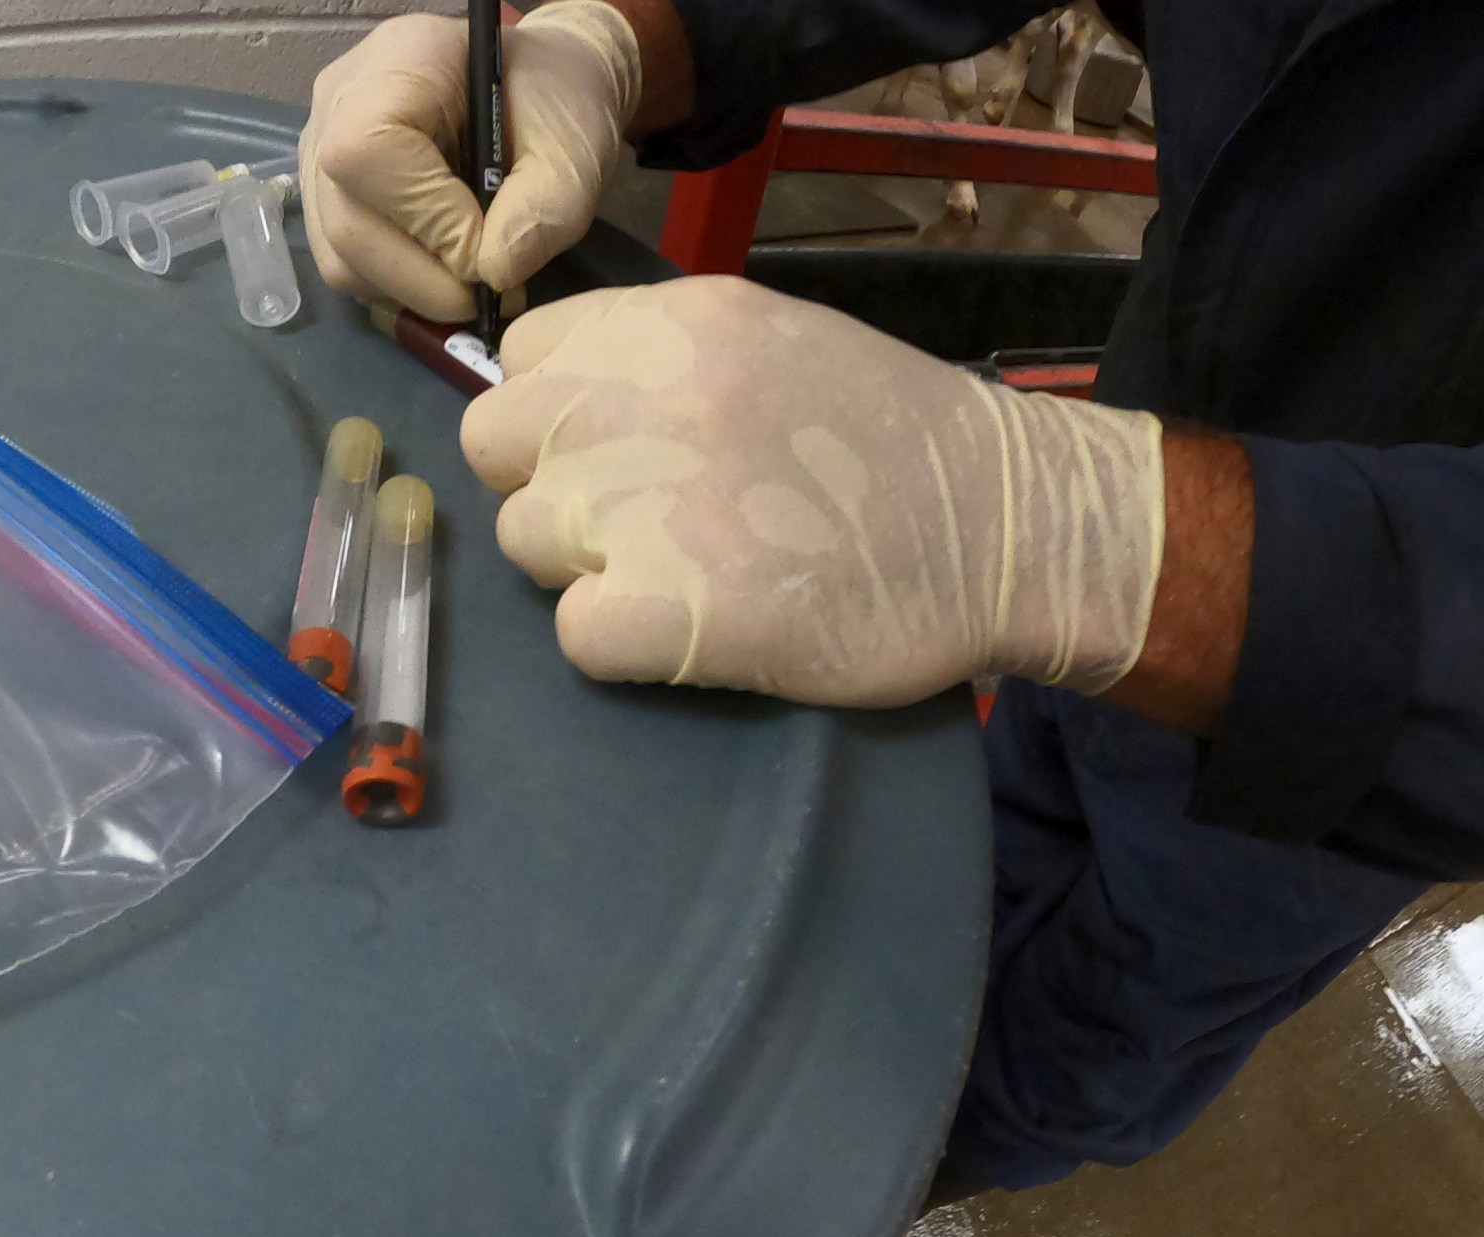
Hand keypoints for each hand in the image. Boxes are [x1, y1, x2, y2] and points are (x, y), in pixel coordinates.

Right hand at [301, 1, 642, 322]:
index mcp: (398, 62)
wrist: (535, 92)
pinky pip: (342, 264)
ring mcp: (318, 152)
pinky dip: (396, 286)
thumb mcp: (575, 146)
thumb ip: (547, 208)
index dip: (428, 222)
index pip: (370, 156)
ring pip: (339, 258)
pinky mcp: (322, 197)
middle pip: (347, 223)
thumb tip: (493, 275)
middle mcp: (338, 105)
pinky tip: (441, 269)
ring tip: (470, 281)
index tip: (490, 254)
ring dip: (410, 292)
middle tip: (488, 298)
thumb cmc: (553, 101)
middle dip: (423, 280)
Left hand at [462, 278, 1166, 707]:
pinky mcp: (667, 608)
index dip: (554, 410)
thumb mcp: (773, 342)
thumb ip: (663, 358)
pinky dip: (621, 643)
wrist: (1012, 528)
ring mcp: (646, 504)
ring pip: (524, 538)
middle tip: (631, 517)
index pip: (524, 355)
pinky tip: (693, 624)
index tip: (608, 445)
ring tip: (683, 568)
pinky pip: (574, 633)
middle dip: (547, 483)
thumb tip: (567, 394)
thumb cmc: (898, 442)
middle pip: (494, 445)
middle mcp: (642, 397)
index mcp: (671, 324)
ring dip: (584, 565)